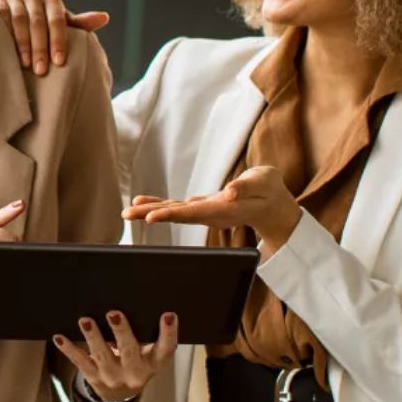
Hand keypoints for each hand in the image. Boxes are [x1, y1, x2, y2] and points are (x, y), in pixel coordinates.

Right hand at [0, 0, 109, 75]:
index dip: (58, 41)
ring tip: (25, 65)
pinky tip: (6, 49)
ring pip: (20, 19)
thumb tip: (105, 18)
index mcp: (51, 0)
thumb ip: (79, 24)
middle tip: (41, 70)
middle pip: (38, 22)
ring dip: (23, 43)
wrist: (9, 19)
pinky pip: (1, 15)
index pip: (58, 20)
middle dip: (40, 47)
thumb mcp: (59, 27)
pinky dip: (5, 32)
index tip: (59, 62)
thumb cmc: (39, 27)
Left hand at [54, 310, 177, 401]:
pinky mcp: (94, 378)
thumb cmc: (136, 362)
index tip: (168, 315)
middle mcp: (135, 372)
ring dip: (93, 337)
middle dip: (121, 332)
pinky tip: (60, 337)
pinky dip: (69, 349)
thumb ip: (145, 333)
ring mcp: (113, 377)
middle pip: (129, 351)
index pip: (166, 349)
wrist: (121, 394)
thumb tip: (128, 300)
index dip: (169, 333)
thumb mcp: (148, 353)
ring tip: (85, 321)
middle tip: (114, 313)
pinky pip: (80, 362)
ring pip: (102, 356)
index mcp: (154, 362)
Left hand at [123, 165, 302, 250]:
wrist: (273, 204)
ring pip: (174, 212)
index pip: (193, 213)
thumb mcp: (264, 182)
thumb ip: (247, 187)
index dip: (172, 215)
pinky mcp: (202, 207)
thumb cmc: (270, 190)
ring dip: (151, 212)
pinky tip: (143, 204)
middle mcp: (210, 214)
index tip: (152, 218)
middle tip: (127, 214)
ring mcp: (205, 212)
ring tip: (129, 211)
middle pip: (177, 215)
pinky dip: (160, 205)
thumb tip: (229, 191)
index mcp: (224, 210)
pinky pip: (177, 207)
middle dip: (151, 215)